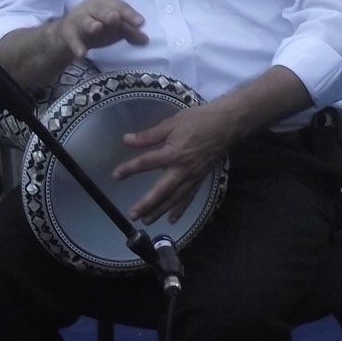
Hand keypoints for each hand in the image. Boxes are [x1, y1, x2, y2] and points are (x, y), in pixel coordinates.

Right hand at [56, 0, 147, 58]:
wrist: (69, 33)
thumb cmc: (98, 25)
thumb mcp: (115, 28)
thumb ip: (130, 32)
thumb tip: (146, 40)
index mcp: (105, 2)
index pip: (119, 6)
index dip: (129, 14)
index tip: (140, 23)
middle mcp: (90, 7)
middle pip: (100, 9)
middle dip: (108, 13)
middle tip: (115, 18)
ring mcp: (77, 18)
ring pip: (84, 20)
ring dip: (90, 24)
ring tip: (97, 28)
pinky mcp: (67, 32)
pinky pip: (73, 39)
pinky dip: (77, 46)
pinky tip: (83, 54)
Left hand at [112, 103, 233, 224]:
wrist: (226, 124)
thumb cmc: (198, 120)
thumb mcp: (171, 123)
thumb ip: (149, 135)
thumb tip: (127, 140)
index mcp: (172, 153)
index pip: (146, 163)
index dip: (129, 169)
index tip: (115, 176)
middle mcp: (182, 169)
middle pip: (161, 191)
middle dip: (146, 204)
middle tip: (133, 215)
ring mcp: (192, 177)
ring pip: (175, 198)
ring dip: (161, 211)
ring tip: (147, 220)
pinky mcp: (200, 179)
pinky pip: (189, 197)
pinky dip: (180, 209)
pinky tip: (172, 218)